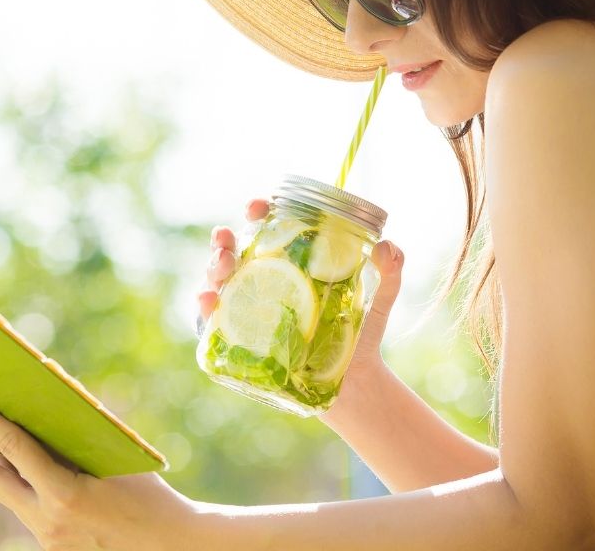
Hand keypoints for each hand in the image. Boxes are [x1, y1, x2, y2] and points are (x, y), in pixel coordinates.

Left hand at [0, 388, 198, 550]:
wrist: (169, 543)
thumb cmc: (149, 493)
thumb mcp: (113, 456)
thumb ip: (76, 433)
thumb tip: (46, 397)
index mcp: (63, 493)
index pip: (10, 446)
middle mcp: (46, 518)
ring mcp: (46, 537)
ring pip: (4, 494)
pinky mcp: (50, 546)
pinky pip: (25, 506)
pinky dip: (18, 481)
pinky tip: (17, 462)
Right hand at [196, 198, 405, 380]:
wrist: (354, 386)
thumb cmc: (361, 337)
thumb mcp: (381, 299)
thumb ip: (391, 270)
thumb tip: (388, 245)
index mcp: (292, 264)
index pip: (268, 229)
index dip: (258, 213)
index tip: (258, 206)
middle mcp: (265, 282)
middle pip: (234, 252)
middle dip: (224, 240)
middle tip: (227, 240)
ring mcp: (249, 311)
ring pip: (218, 281)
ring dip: (212, 268)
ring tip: (222, 267)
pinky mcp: (240, 340)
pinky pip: (213, 321)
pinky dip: (203, 307)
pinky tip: (208, 300)